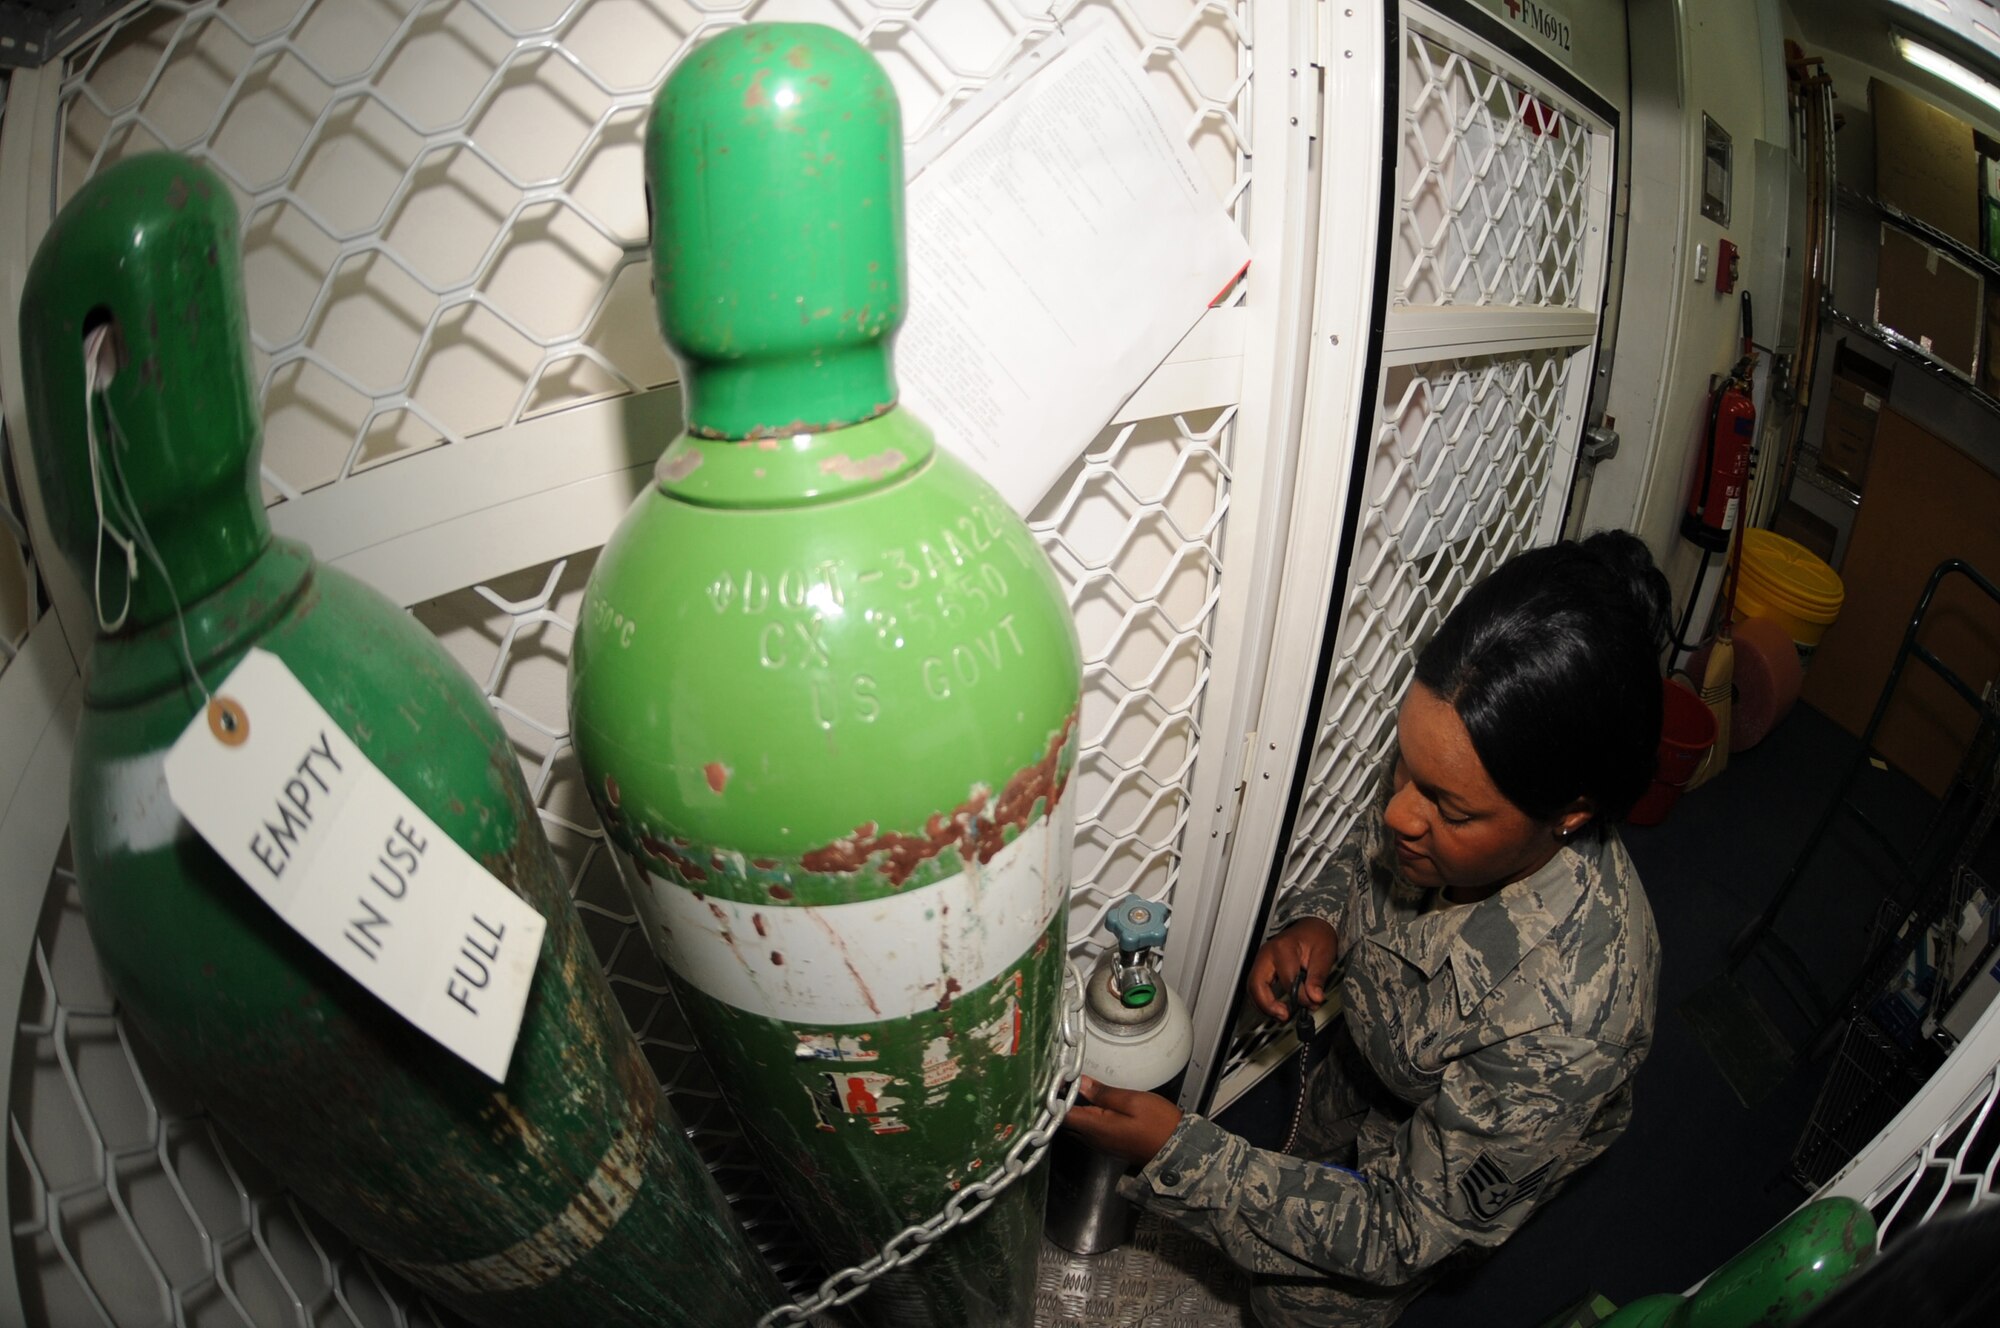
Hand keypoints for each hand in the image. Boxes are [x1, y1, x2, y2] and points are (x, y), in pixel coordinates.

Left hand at [1063, 1076, 1182, 1165]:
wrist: (1177, 1149)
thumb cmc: (1157, 1122)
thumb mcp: (1132, 1101)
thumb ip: (1103, 1094)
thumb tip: (1080, 1083)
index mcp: (1096, 1127)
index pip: (1062, 1115)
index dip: (1054, 1097)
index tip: (1054, 1079)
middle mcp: (1092, 1139)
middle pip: (1066, 1121)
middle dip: (1060, 1101)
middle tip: (1061, 1078)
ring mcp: (1100, 1144)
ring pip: (1076, 1126)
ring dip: (1071, 1108)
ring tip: (1071, 1086)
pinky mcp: (1108, 1144)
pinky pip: (1087, 1130)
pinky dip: (1083, 1115)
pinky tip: (1087, 1101)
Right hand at [1245, 917, 1338, 1019]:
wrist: (1313, 927)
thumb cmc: (1317, 936)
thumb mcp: (1324, 954)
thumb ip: (1318, 977)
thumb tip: (1314, 997)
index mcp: (1283, 948)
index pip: (1288, 979)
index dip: (1300, 996)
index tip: (1313, 1003)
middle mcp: (1267, 953)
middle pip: (1257, 984)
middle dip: (1268, 1005)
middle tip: (1285, 1016)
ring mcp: (1262, 960)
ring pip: (1252, 987)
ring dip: (1264, 1006)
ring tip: (1281, 1016)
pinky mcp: (1262, 966)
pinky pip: (1256, 986)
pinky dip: (1263, 1000)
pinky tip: (1275, 1008)